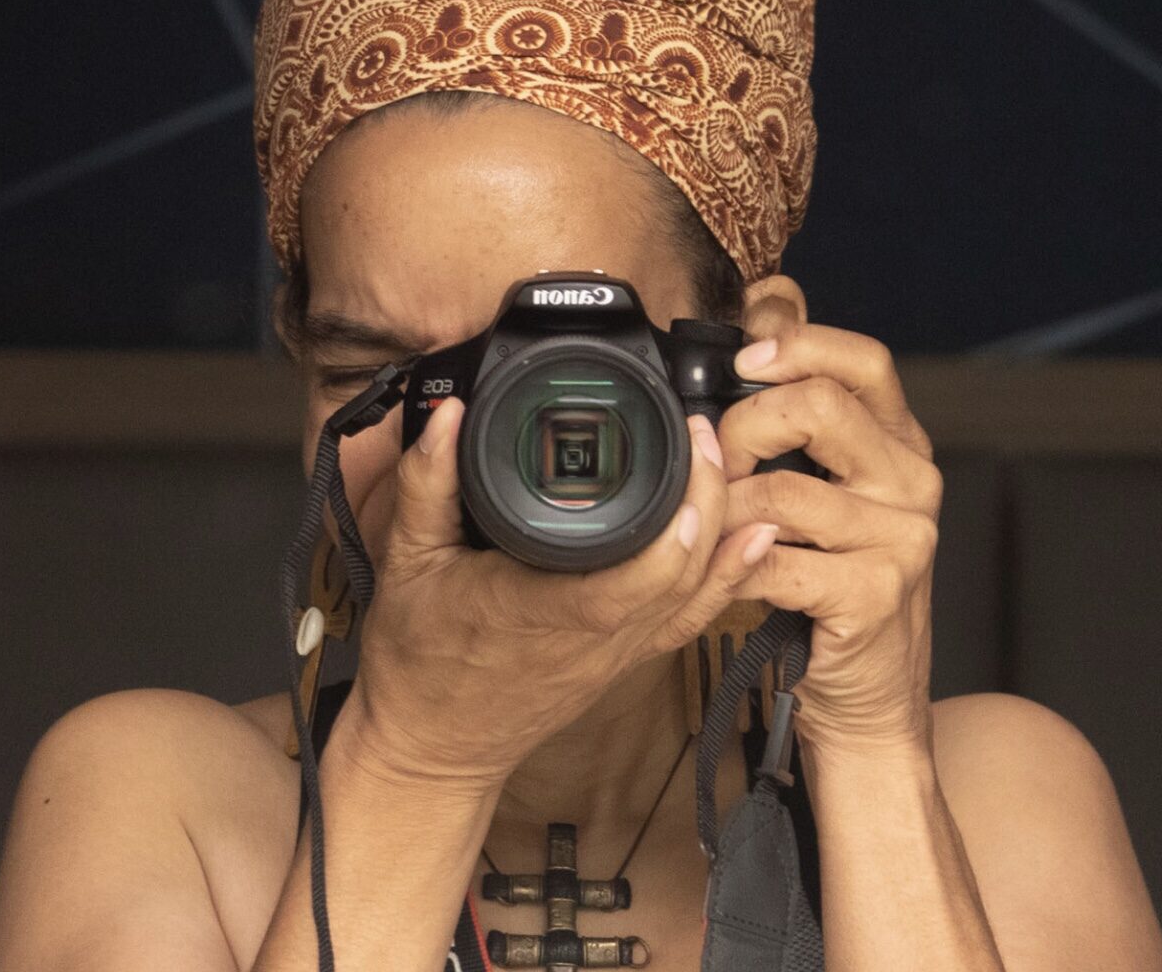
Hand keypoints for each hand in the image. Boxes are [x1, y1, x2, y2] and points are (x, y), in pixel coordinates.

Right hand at [335, 396, 780, 787]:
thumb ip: (427, 482)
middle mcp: (594, 635)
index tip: (685, 450)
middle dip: (708, 498)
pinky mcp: (626, 659)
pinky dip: (728, 579)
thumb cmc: (418, 660)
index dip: (677, 521)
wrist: (433, 746)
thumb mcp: (407, 560)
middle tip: (703, 433)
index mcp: (542, 607)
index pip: (632, 574)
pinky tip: (754, 540)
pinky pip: (689, 619)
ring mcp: (617, 652)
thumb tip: (446, 415)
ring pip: (696, 595)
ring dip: (723, 531)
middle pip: (681, 571)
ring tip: (728, 467)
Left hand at [716, 276, 942, 758]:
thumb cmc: (832, 583)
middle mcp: (913, 481)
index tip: (743, 356)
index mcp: (901, 443)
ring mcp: (903, 539)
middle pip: (819, 407)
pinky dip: (734, 562)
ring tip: (717, 525)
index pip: (864, 361)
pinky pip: (774, 558)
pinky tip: (735, 569)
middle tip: (716, 461)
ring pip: (781, 489)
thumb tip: (761, 317)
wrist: (870, 695)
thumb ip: (801, 420)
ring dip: (725, 507)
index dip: (799, 344)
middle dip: (743, 426)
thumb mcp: (827, 491)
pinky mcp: (876, 594)